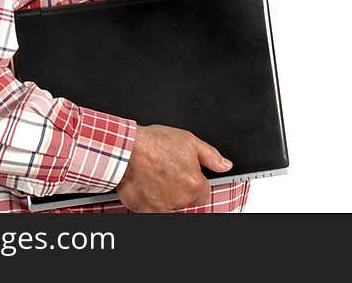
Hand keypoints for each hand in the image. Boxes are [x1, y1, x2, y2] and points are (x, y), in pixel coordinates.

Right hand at [115, 124, 232, 211]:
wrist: (126, 150)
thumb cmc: (155, 143)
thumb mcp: (189, 141)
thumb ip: (211, 156)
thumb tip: (225, 165)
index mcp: (194, 184)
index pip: (203, 193)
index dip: (195, 182)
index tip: (186, 174)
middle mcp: (180, 199)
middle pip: (186, 199)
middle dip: (179, 188)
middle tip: (167, 171)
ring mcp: (162, 207)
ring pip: (169, 205)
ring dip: (165, 195)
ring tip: (155, 175)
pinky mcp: (144, 210)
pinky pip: (152, 209)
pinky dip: (149, 200)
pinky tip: (145, 184)